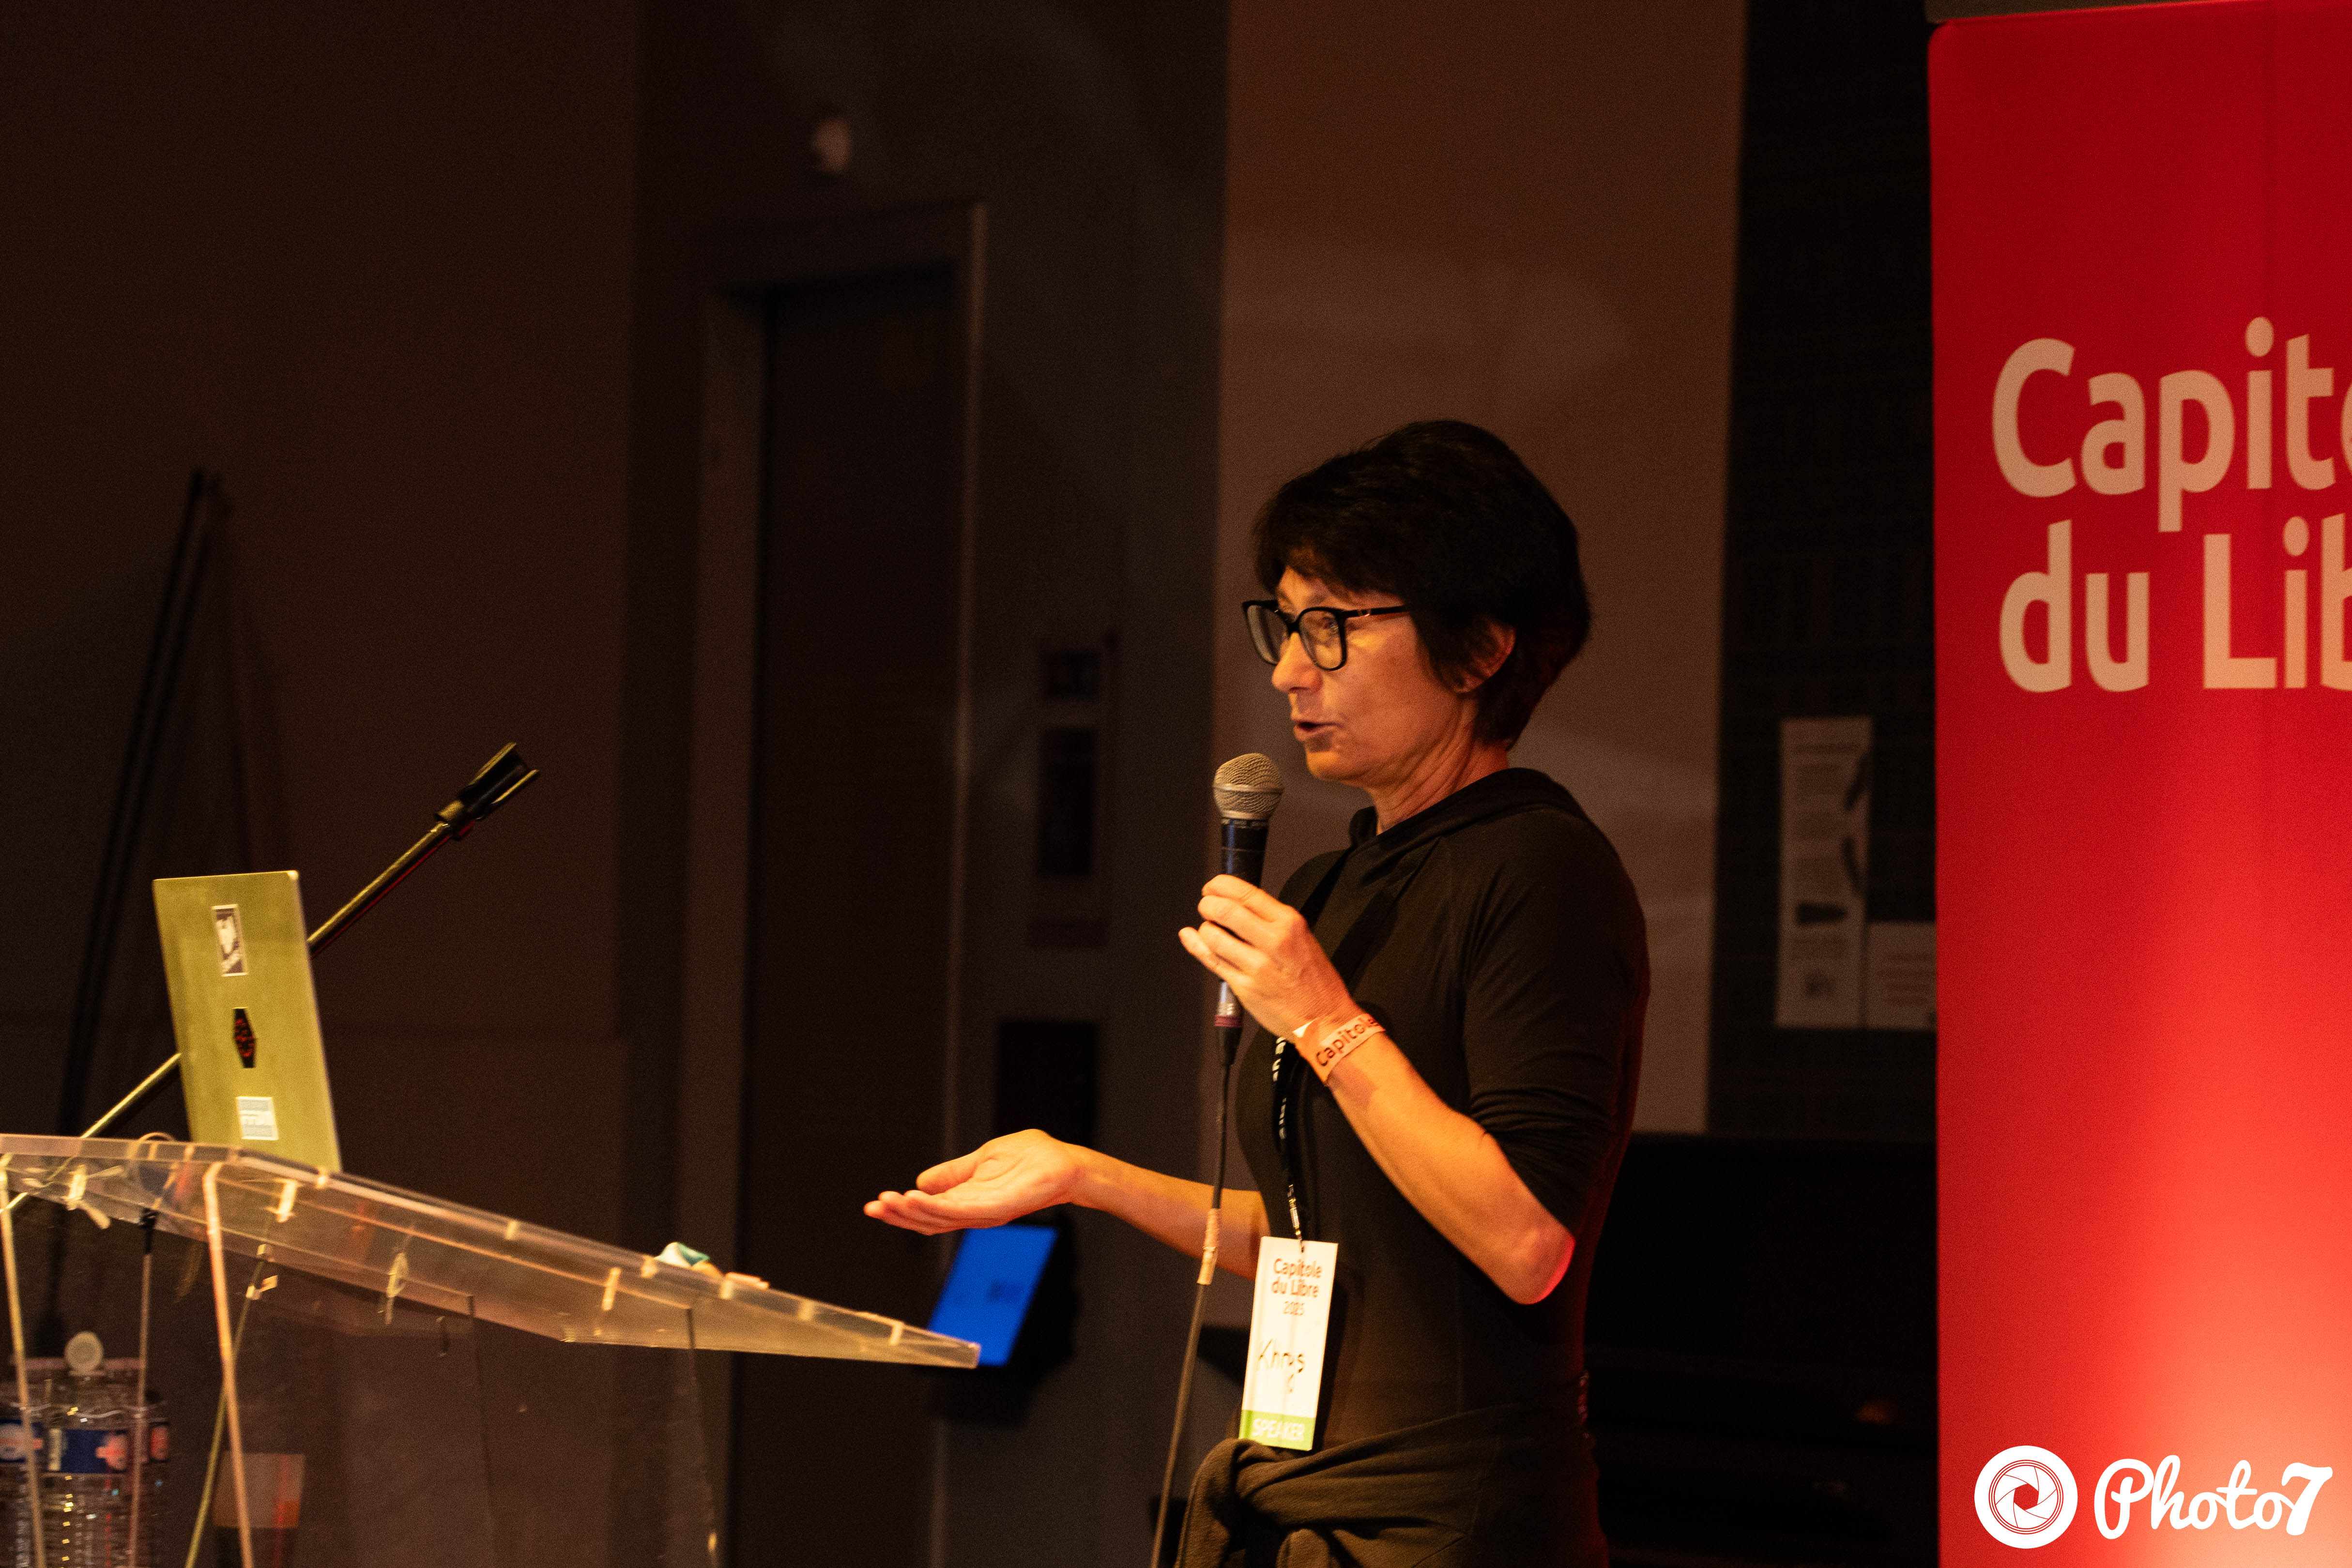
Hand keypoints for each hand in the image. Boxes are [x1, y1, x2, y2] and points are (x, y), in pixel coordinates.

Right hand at [863, 1129, 1088, 1234]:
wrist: (1066, 1164)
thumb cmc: (1032, 1160)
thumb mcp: (982, 1161)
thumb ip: (953, 1174)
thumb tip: (921, 1181)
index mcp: (968, 1201)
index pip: (928, 1211)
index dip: (901, 1209)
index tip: (875, 1205)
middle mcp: (973, 1212)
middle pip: (929, 1220)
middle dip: (898, 1216)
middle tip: (871, 1209)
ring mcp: (984, 1212)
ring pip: (939, 1218)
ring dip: (910, 1211)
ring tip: (885, 1203)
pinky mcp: (997, 1208)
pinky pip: (959, 1210)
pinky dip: (933, 1205)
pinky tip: (913, 1198)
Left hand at [1177, 875, 1353, 1038]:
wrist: (1323, 1019)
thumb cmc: (1315, 981)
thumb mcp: (1303, 937)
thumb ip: (1272, 921)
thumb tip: (1239, 905)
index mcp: (1289, 924)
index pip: (1246, 892)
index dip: (1220, 885)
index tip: (1213, 887)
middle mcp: (1273, 942)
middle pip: (1225, 910)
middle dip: (1208, 904)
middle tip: (1206, 906)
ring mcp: (1256, 966)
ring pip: (1213, 936)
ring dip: (1204, 928)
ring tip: (1208, 929)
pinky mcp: (1244, 987)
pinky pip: (1212, 961)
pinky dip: (1196, 946)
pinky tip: (1190, 937)